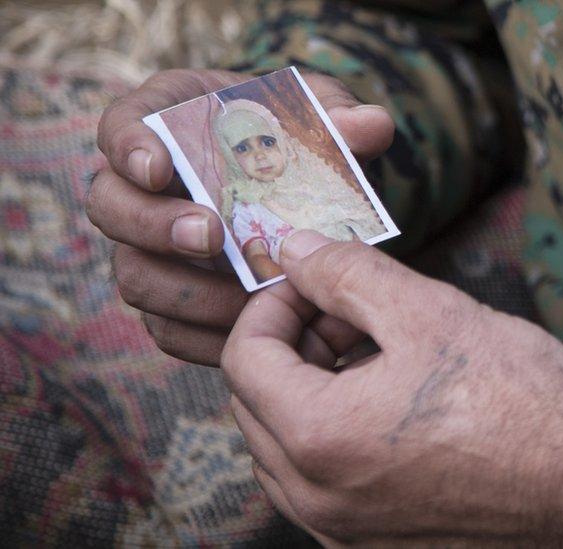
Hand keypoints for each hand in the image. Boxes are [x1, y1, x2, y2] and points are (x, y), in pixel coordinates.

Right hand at [86, 68, 394, 365]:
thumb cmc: (298, 138)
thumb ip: (337, 114)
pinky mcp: (172, 302)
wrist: (303, 191)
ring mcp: (150, 249)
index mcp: (166, 123)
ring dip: (186, 292)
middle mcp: (141, 188)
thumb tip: (370, 125)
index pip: (121, 127)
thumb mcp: (319, 117)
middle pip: (110, 206)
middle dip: (154, 225)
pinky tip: (252, 334)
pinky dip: (206, 337)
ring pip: (135, 276)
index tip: (158, 166)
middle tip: (211, 237)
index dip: (130, 147)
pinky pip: (168, 329)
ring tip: (246, 298)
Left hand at [222, 230, 562, 545]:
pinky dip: (336, 437)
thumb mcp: (430, 313)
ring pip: (286, 449)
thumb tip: (294, 249)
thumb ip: (346, 274)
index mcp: (318, 439)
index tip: (311, 282)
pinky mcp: (375, 547)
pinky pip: (324, 485)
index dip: (272, 304)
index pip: (245, 358)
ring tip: (374, 356)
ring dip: (310, 392)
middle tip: (346, 314)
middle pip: (256, 406)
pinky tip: (392, 407)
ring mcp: (345, 532)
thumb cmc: (524, 402)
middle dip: (291, 346)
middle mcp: (318, 500)